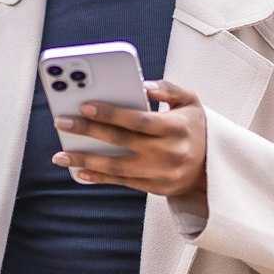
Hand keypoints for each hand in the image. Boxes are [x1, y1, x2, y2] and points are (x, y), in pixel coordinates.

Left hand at [50, 79, 208, 197]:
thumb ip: (168, 89)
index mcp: (176, 128)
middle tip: (62, 123)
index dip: (111, 113)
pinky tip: (79, 171)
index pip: (138, 120)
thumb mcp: (190, 102)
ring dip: (85, 160)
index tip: (85, 106)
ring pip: (117, 167)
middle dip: (88, 131)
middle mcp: (168, 152)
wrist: (213, 167)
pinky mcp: (155, 188)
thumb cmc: (194, 128)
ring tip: (61, 155)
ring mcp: (161, 173)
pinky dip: (99, 177)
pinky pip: (122, 182)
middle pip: (122, 142)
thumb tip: (143, 85)